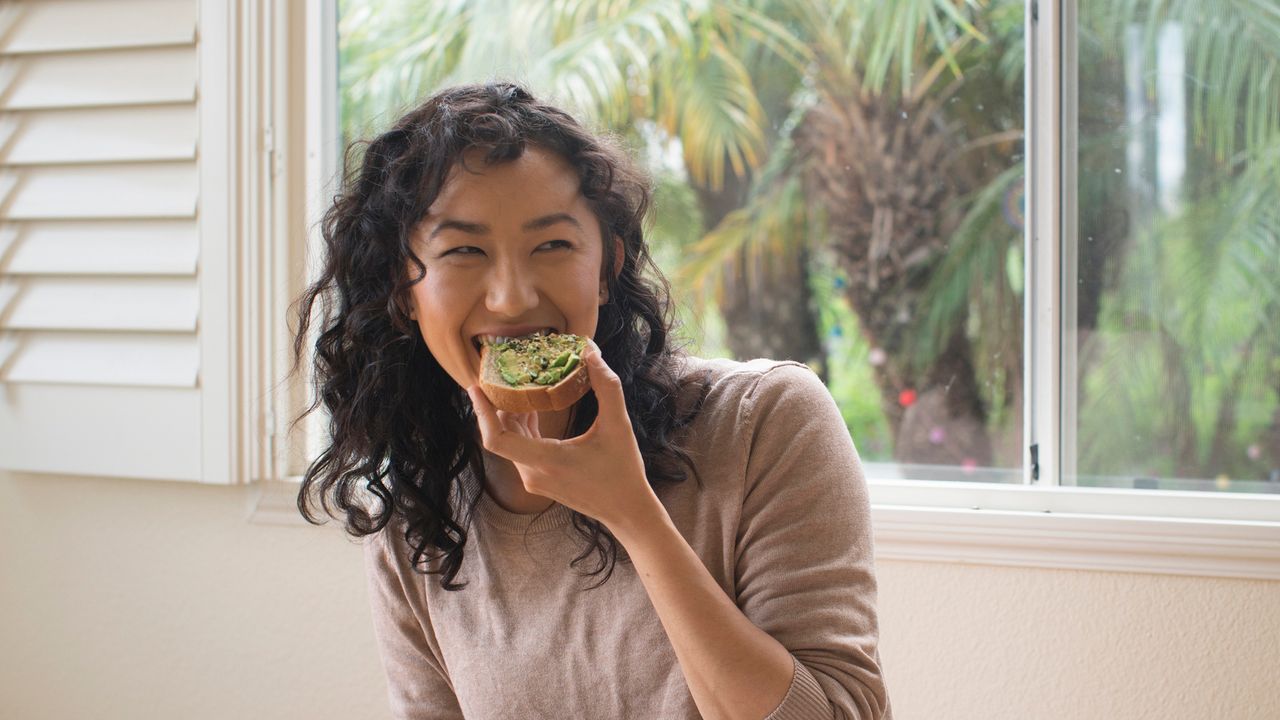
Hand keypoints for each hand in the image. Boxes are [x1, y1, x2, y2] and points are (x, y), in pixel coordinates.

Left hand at [466, 340, 661, 533]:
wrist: (626, 510)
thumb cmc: (623, 470)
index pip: (496, 439)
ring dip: (512, 414)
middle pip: (502, 434)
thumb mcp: (618, 424)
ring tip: (517, 384)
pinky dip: (523, 427)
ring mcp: (534, 479)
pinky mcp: (539, 480)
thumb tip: (590, 351)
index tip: (475, 388)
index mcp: (546, 460)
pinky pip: (521, 449)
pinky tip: (533, 406)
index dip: (482, 413)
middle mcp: (532, 473)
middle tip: (500, 373)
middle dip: (498, 404)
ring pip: (511, 441)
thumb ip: (606, 385)